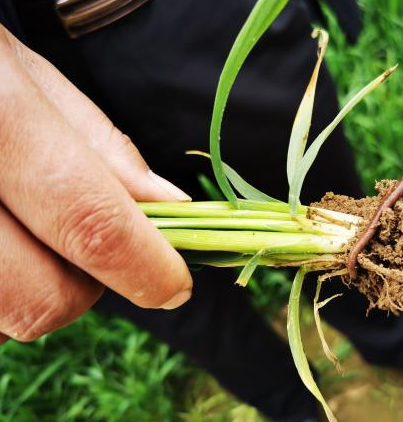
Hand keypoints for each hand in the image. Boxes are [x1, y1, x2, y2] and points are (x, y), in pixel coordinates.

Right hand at [0, 24, 192, 344]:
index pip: (88, 220)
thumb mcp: (29, 77)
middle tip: (85, 246)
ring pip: (2, 322)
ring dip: (35, 292)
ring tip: (23, 232)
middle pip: (41, 298)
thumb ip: (103, 147)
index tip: (175, 285)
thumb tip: (173, 210)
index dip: (145, 267)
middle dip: (85, 287)